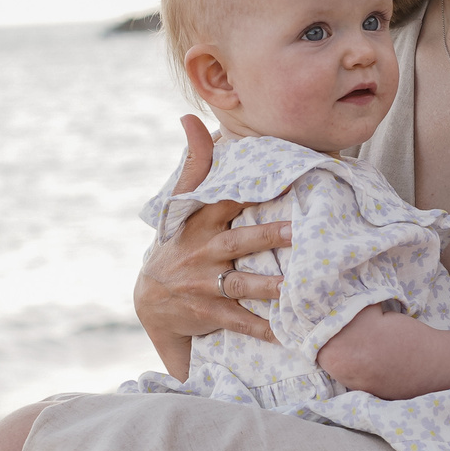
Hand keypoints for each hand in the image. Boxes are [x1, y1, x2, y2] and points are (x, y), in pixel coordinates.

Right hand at [133, 115, 286, 357]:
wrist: (150, 302)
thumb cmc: (176, 245)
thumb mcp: (179, 207)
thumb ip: (195, 165)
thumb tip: (190, 118)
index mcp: (198, 223)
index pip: (225, 201)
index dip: (249, 190)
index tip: (280, 180)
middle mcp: (201, 252)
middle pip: (238, 242)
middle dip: (268, 237)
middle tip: (300, 232)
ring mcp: (203, 284)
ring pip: (239, 283)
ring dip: (266, 286)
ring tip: (294, 287)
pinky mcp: (206, 314)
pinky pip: (237, 321)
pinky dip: (260, 328)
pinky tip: (284, 332)